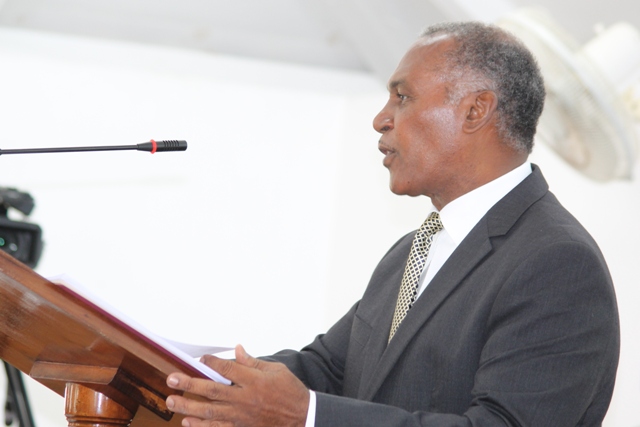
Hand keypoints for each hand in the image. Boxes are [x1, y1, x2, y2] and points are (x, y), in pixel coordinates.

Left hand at [166, 344, 309, 426]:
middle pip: (211, 390)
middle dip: (189, 384)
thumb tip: (237, 349)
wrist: (302, 418)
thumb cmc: (290, 391)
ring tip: (171, 401)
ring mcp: (241, 416)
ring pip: (209, 411)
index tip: (199, 358)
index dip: (211, 362)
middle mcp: (244, 399)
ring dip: (188, 406)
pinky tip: (187, 422)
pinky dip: (201, 426)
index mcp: (254, 381)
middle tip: (171, 379)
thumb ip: (253, 362)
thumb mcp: (276, 371)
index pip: (227, 369)